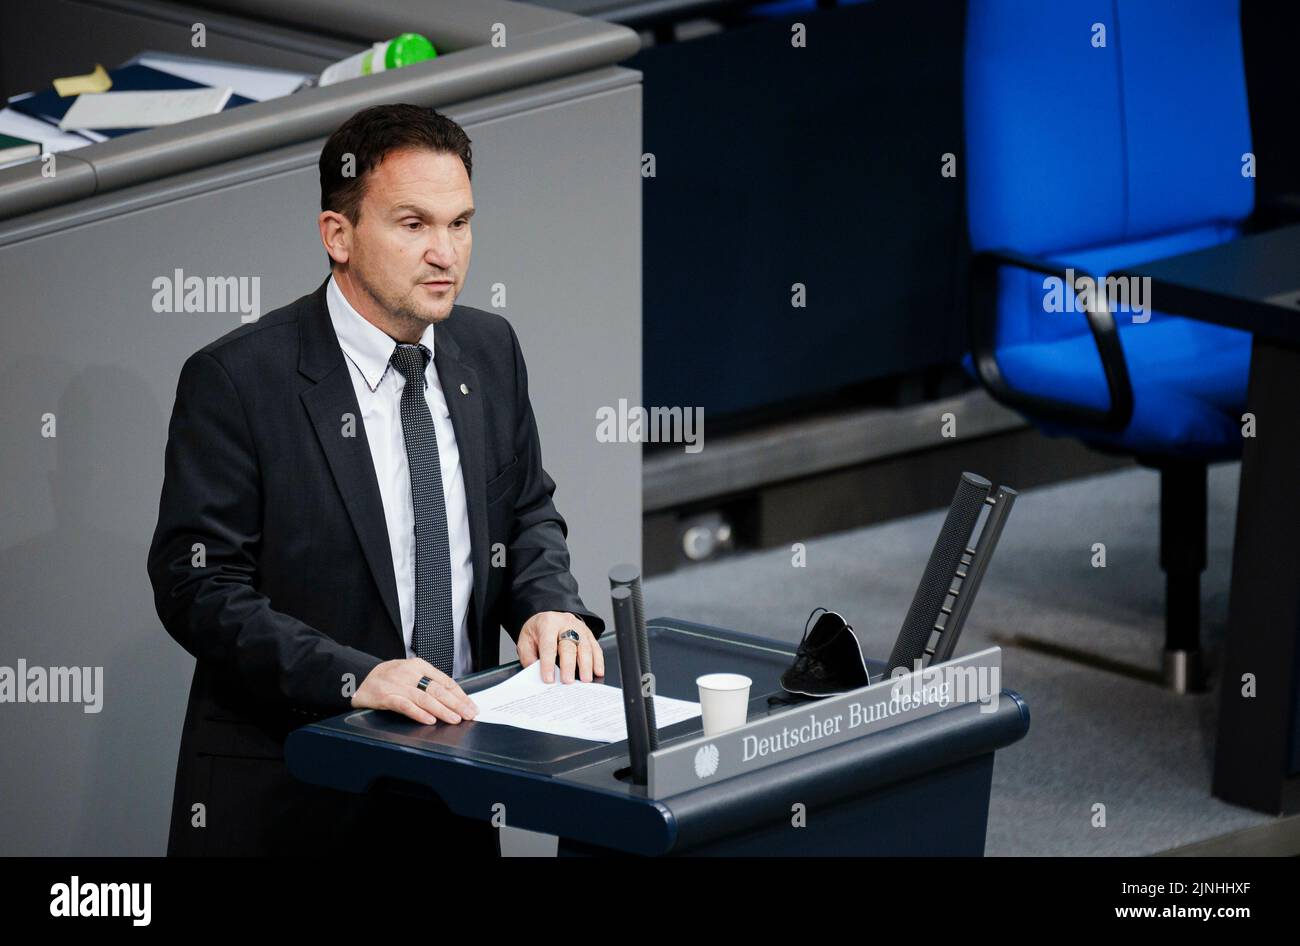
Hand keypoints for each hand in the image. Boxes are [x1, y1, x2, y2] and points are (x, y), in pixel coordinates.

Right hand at [352, 657, 478, 725]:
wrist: (357, 678)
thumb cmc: (388, 679)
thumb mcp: (410, 674)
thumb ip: (428, 683)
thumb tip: (454, 700)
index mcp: (419, 665)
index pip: (445, 681)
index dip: (460, 695)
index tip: (471, 706)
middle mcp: (409, 672)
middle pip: (438, 689)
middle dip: (456, 703)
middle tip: (468, 714)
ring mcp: (396, 684)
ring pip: (424, 697)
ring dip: (441, 710)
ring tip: (454, 719)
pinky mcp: (384, 696)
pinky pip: (404, 705)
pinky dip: (418, 713)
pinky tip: (429, 719)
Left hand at [517, 611, 604, 683]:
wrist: (549, 618)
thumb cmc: (538, 631)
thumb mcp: (525, 640)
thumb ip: (529, 656)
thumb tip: (536, 672)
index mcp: (548, 624)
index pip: (548, 645)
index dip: (548, 663)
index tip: (548, 679)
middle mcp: (566, 624)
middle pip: (569, 646)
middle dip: (569, 665)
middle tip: (568, 681)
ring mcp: (580, 628)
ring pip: (585, 646)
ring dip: (586, 665)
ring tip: (585, 679)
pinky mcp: (589, 635)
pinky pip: (595, 647)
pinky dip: (598, 661)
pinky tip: (598, 671)